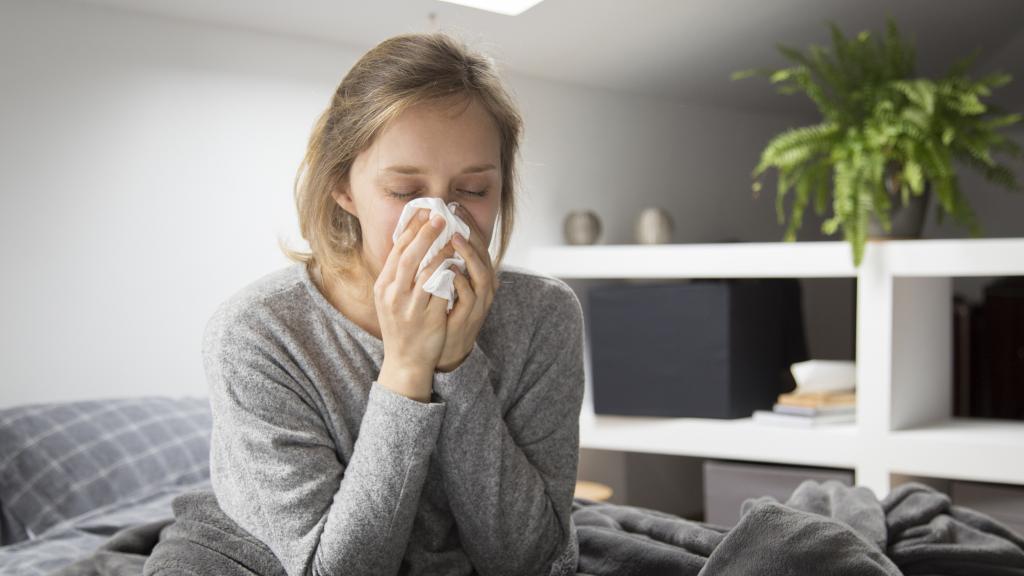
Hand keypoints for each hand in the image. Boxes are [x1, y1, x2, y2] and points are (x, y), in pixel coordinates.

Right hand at [375, 209, 453, 397]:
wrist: (405, 361)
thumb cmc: (401, 326)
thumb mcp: (390, 298)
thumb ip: (398, 274)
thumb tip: (412, 242)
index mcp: (383, 286)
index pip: (396, 251)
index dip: (411, 229)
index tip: (424, 212)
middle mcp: (393, 295)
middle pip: (409, 257)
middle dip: (425, 234)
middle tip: (441, 217)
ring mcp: (410, 308)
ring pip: (427, 272)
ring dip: (441, 252)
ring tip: (453, 238)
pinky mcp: (428, 318)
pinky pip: (441, 291)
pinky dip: (450, 274)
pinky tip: (459, 264)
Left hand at [435, 204, 496, 372]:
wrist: (439, 351)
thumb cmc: (439, 314)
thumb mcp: (441, 284)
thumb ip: (439, 262)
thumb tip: (425, 235)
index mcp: (475, 276)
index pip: (475, 244)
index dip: (467, 224)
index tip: (454, 206)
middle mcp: (482, 287)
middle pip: (483, 254)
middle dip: (471, 233)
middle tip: (456, 215)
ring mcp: (478, 303)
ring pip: (481, 274)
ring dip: (469, 255)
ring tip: (454, 238)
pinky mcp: (470, 318)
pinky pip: (469, 297)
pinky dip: (461, 282)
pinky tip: (449, 270)